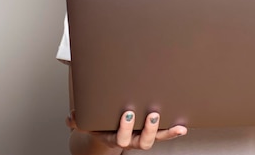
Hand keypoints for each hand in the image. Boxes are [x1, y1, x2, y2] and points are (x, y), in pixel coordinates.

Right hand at [67, 110, 186, 150]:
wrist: (108, 131)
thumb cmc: (100, 125)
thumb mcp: (88, 123)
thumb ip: (78, 121)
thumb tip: (71, 117)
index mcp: (116, 138)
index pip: (121, 137)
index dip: (126, 128)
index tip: (128, 114)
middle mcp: (132, 140)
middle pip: (142, 141)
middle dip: (147, 129)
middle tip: (152, 115)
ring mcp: (144, 137)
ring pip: (155, 139)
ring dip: (164, 131)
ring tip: (170, 122)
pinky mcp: (154, 133)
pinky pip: (166, 134)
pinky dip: (174, 131)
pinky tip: (182, 126)